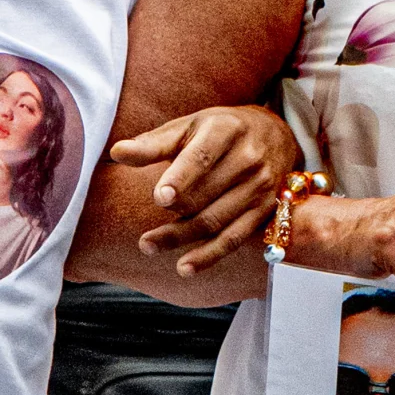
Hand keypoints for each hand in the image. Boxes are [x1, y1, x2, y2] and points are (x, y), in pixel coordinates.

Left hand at [111, 105, 302, 276]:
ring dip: (181, 238)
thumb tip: (117, 152)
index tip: (160, 197)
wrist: (276, 134)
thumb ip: (153, 143)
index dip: (181, 178)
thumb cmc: (221, 130)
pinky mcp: (266, 209)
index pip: (202, 157)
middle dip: (173, 217)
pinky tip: (185, 268)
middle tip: (143, 238)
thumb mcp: (190, 126)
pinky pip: (235, 238)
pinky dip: (209, 255)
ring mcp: (261, 186)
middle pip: (206, 195)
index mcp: (226, 129)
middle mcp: (248, 157)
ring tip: (149, 247)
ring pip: (216, 220)